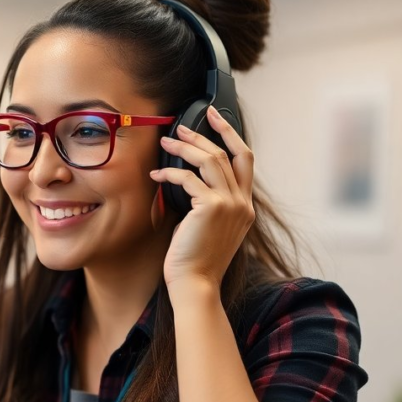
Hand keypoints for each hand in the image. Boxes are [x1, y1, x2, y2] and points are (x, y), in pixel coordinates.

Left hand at [149, 105, 255, 292]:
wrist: (196, 284)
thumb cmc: (195, 259)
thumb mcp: (209, 227)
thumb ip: (209, 203)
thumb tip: (188, 180)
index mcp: (245, 206)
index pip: (245, 159)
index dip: (231, 135)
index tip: (215, 118)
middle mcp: (242, 202)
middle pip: (227, 153)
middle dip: (204, 134)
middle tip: (181, 126)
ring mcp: (230, 204)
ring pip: (209, 160)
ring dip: (184, 148)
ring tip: (165, 142)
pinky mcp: (211, 207)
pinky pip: (188, 179)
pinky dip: (170, 174)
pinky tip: (156, 176)